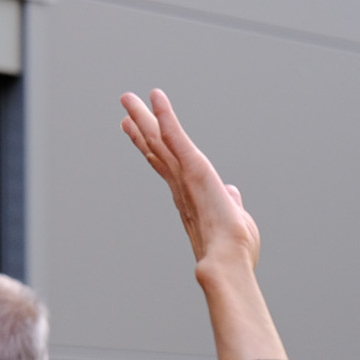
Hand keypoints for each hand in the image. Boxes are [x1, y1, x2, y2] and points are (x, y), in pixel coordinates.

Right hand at [119, 90, 259, 275]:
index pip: (167, 167)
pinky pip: (177, 137)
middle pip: (157, 150)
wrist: (227, 263)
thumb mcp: (234, 221)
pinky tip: (156, 97)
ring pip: (160, 141)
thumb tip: (232, 193)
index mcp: (189, 198)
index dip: (153, 149)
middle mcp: (181, 186)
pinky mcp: (194, 168)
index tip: (138, 134)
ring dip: (145, 117)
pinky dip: (166, 116)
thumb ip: (231, 203)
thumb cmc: (234, 252)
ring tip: (127, 98)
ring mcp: (185, 177)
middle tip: (125, 108)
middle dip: (141, 128)